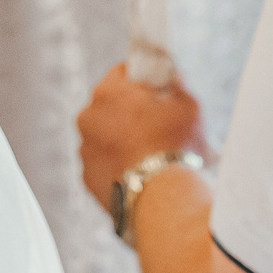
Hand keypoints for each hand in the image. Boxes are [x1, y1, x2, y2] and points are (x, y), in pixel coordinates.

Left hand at [77, 64, 207, 210]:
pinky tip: (139, 173)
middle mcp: (88, 117)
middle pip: (110, 105)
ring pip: (103, 135)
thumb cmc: (176, 146)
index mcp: (108, 92)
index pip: (122, 72)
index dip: (142, 79)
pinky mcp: (87, 177)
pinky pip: (102, 163)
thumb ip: (177, 85)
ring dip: (120, 139)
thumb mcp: (188, 106)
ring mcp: (84, 149)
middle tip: (156, 124)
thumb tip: (172, 77)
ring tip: (149, 154)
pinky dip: (116, 165)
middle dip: (129, 111)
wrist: (163, 200)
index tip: (156, 91)